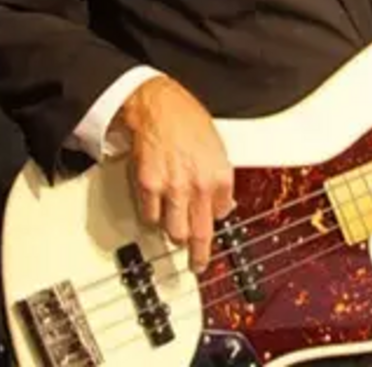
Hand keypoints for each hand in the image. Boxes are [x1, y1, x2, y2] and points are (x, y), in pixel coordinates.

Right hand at [111, 76, 233, 272]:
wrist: (159, 107)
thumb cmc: (188, 120)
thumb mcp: (218, 146)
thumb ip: (220, 176)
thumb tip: (222, 200)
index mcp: (220, 174)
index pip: (222, 213)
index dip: (216, 219)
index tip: (213, 228)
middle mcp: (199, 185)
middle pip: (199, 233)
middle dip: (199, 254)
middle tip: (197, 264)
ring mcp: (173, 188)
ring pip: (174, 231)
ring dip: (175, 237)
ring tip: (175, 239)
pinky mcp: (149, 187)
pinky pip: (151, 216)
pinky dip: (153, 218)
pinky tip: (156, 214)